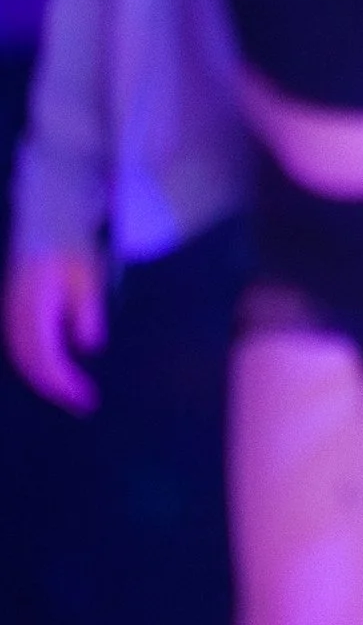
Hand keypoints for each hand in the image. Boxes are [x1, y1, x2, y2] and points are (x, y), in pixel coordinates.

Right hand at [5, 245, 106, 411]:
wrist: (47, 220)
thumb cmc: (72, 247)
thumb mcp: (88, 277)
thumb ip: (87, 312)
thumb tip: (88, 348)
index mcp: (35, 302)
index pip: (45, 355)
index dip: (63, 382)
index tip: (85, 398)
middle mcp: (16, 309)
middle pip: (29, 361)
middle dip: (55, 388)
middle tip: (83, 404)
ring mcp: (11, 310)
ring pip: (21, 356)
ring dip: (44, 379)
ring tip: (71, 394)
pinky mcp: (13, 310)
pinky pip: (19, 345)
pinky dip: (35, 364)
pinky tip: (55, 374)